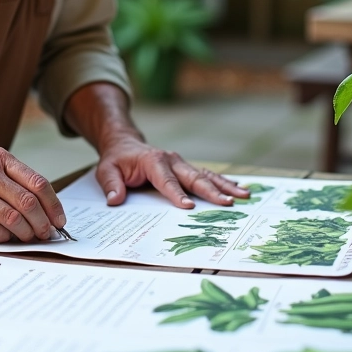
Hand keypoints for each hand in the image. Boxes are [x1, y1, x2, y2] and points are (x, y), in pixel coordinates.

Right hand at [0, 147, 66, 242]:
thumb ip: (14, 181)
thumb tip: (45, 210)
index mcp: (0, 158)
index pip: (38, 183)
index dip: (53, 205)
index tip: (59, 220)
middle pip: (28, 202)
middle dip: (42, 223)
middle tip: (46, 234)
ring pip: (12, 217)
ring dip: (25, 233)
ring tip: (28, 238)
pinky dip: (3, 237)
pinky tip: (5, 238)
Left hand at [95, 136, 250, 208]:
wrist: (124, 144)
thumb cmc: (117, 160)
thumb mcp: (106, 170)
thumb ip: (111, 185)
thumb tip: (115, 201)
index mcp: (154, 161)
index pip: (167, 181)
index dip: (177, 194)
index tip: (189, 207)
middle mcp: (172, 160)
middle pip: (194, 178)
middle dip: (212, 191)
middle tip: (228, 203)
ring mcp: (181, 163)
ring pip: (206, 175)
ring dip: (225, 185)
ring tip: (244, 195)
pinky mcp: (185, 168)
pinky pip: (207, 174)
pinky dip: (223, 181)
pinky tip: (239, 188)